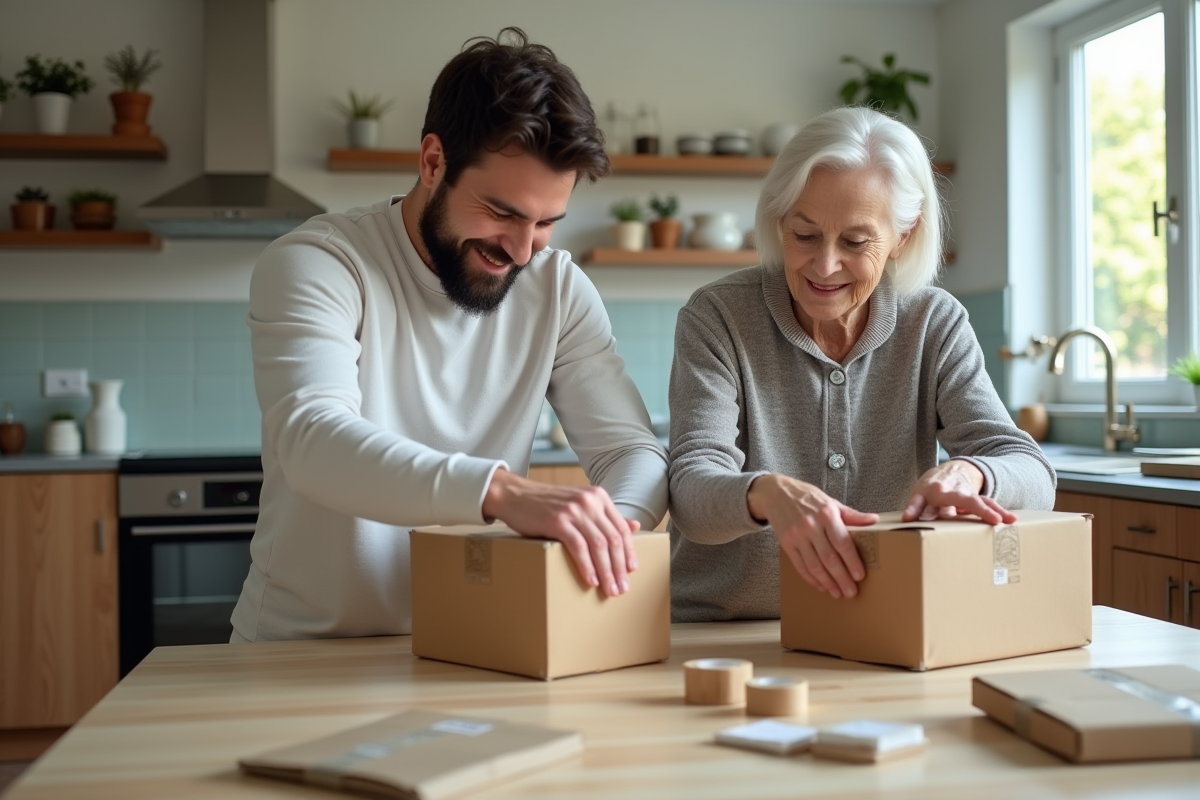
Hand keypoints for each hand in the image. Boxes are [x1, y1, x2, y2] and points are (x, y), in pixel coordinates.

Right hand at [482, 468, 639, 596]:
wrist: (515, 495)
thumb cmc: (547, 503)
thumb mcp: (580, 504)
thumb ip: (605, 515)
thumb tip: (634, 526)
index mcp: (599, 497)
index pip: (621, 528)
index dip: (628, 552)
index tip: (631, 571)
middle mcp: (589, 501)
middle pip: (612, 539)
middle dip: (619, 567)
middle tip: (622, 587)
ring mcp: (574, 511)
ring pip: (598, 546)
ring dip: (606, 571)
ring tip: (609, 589)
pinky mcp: (557, 521)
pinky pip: (578, 548)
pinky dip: (586, 566)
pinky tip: (591, 580)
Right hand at [746, 474, 877, 598]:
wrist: (776, 493)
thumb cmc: (808, 498)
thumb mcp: (831, 502)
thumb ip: (852, 515)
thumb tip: (874, 521)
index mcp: (826, 514)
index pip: (842, 542)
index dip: (852, 561)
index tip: (860, 575)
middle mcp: (811, 526)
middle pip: (829, 557)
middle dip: (842, 577)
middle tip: (851, 592)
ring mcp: (797, 535)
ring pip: (814, 565)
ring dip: (827, 582)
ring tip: (838, 593)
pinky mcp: (786, 543)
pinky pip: (800, 565)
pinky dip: (811, 579)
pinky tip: (821, 586)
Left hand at [902, 459, 1016, 524]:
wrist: (951, 469)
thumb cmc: (931, 487)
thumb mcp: (919, 495)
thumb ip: (915, 507)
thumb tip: (907, 520)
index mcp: (929, 491)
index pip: (920, 502)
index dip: (914, 510)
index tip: (910, 518)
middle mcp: (948, 491)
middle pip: (959, 499)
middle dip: (970, 508)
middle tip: (980, 518)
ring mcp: (965, 494)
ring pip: (978, 501)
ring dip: (991, 510)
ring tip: (1004, 520)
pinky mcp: (976, 498)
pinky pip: (987, 503)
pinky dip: (997, 510)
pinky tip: (1011, 519)